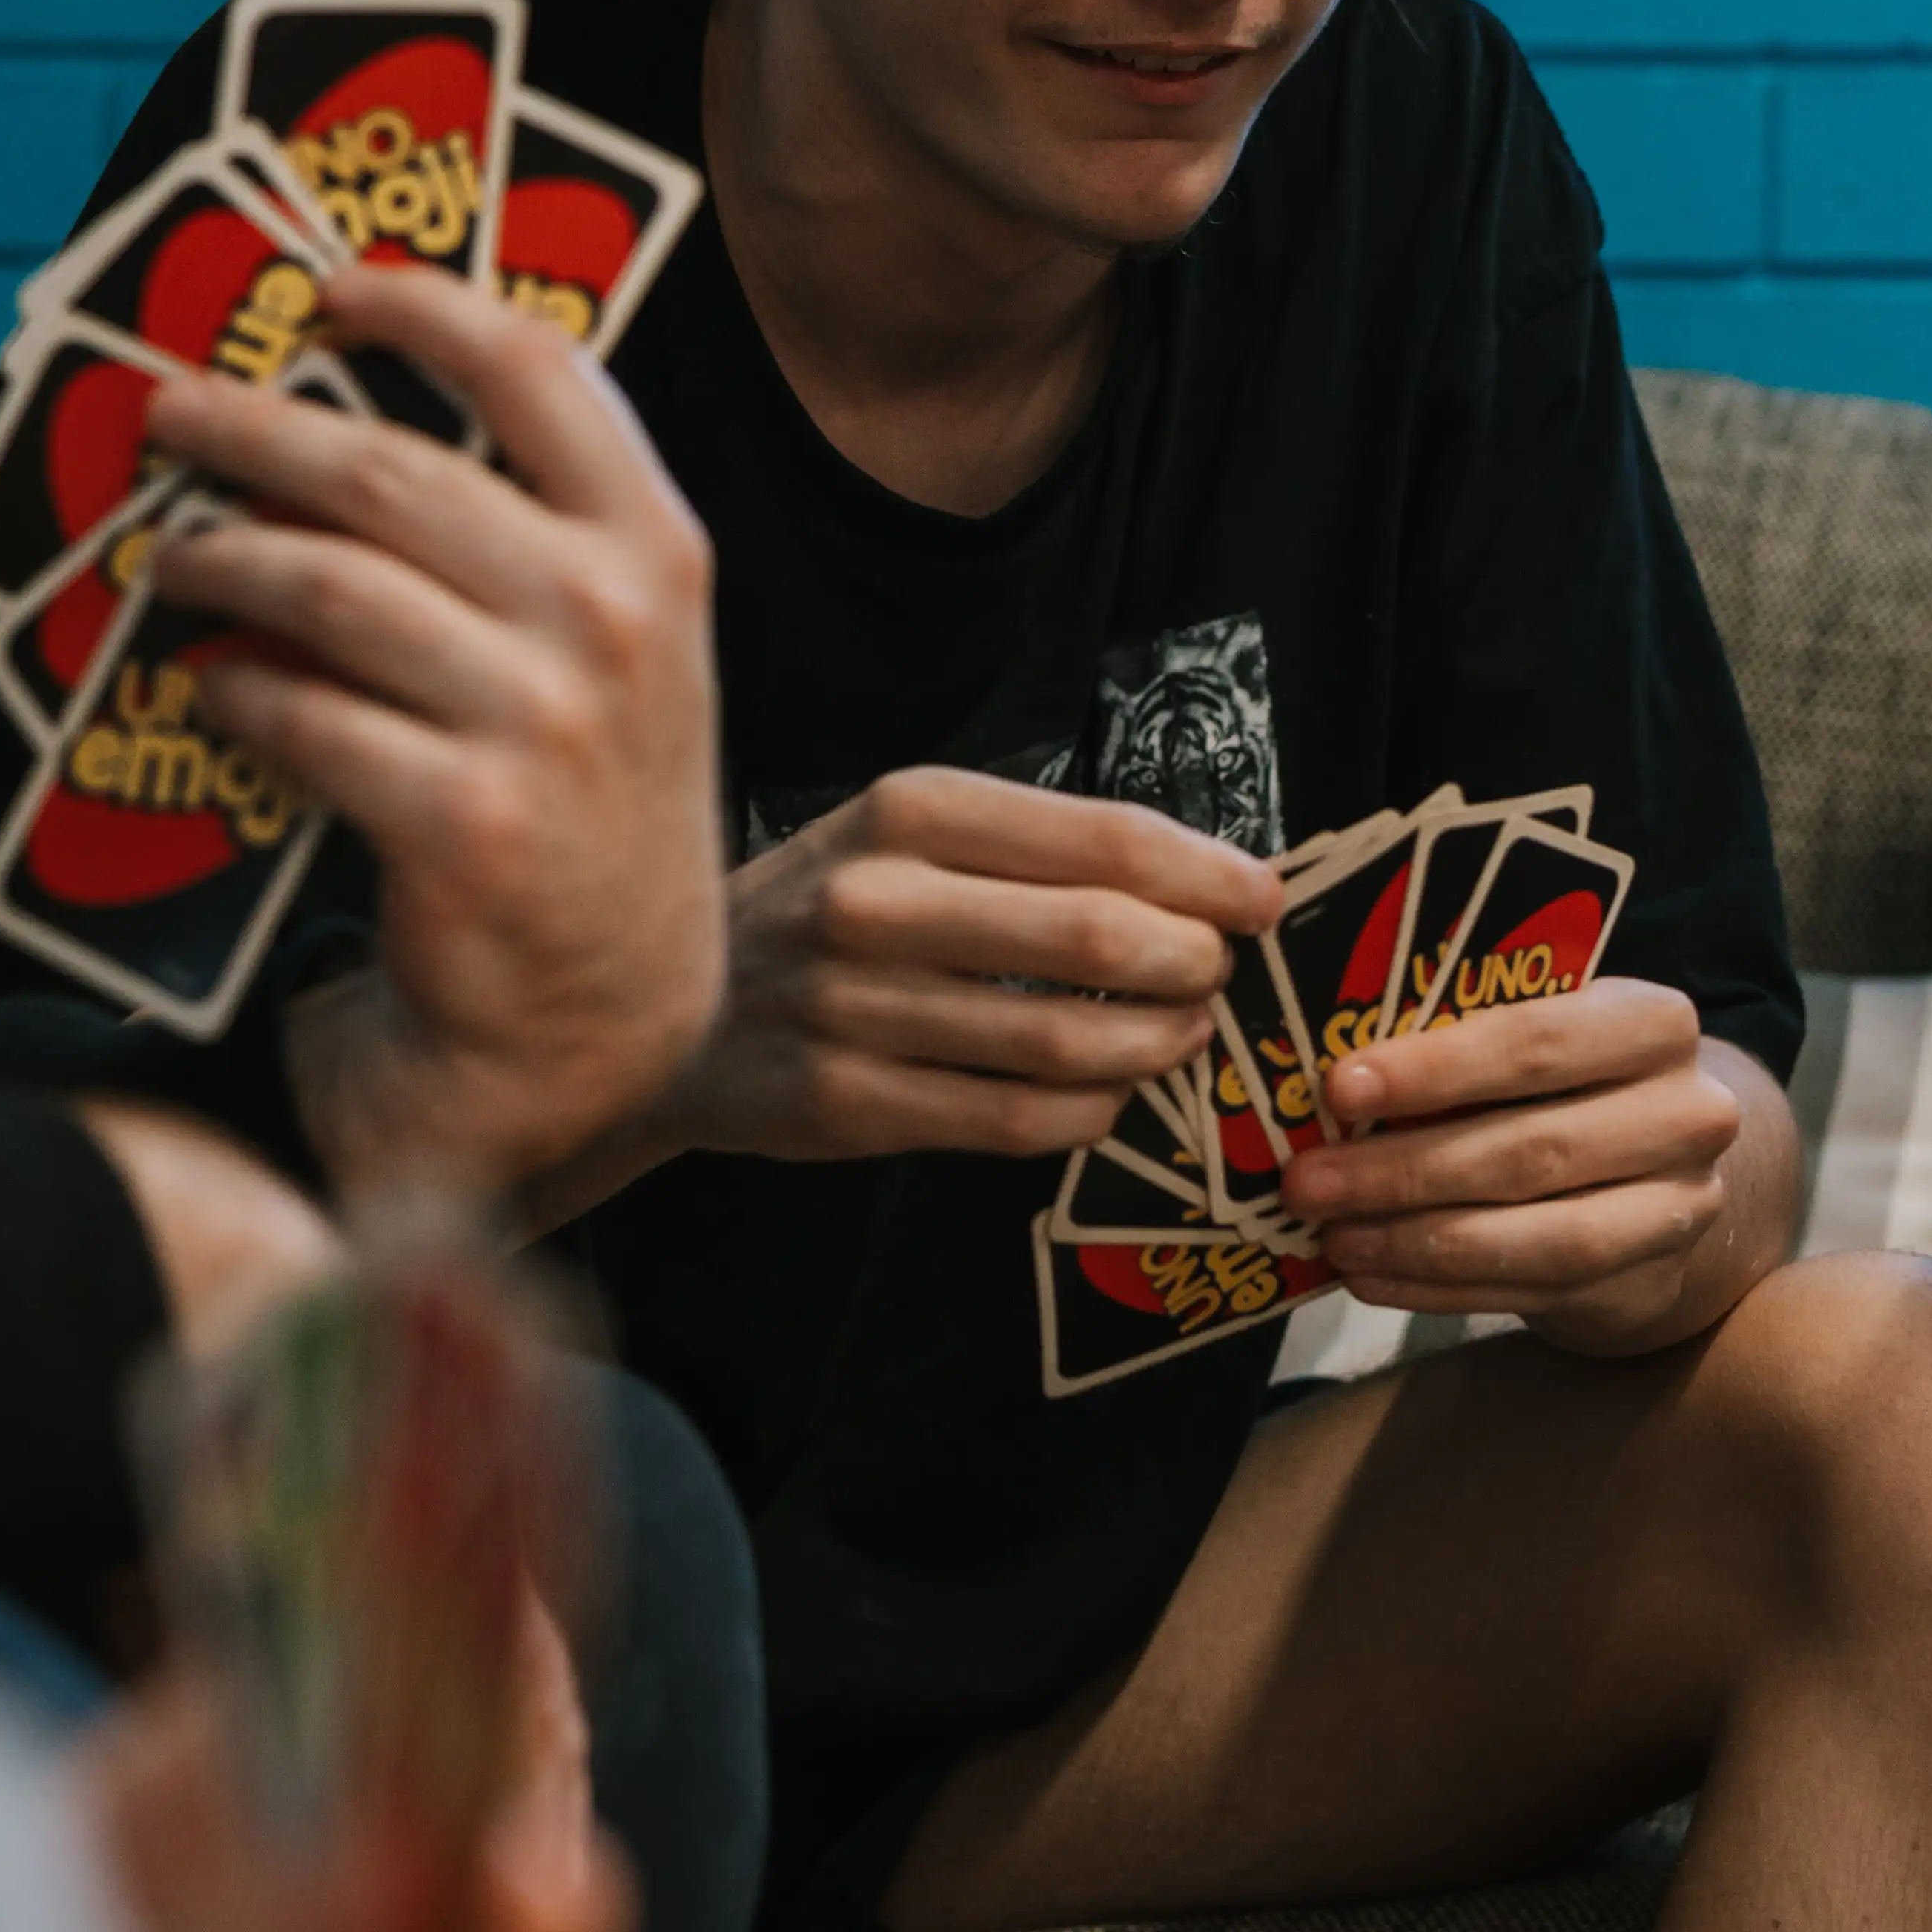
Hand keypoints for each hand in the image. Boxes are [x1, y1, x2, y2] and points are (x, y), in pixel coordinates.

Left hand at [133, 261, 724, 1210]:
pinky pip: (302, 715)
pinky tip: (212, 686)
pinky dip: (238, 691)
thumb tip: (358, 419)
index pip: (542, 372)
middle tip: (170, 413)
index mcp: (657, 551)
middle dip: (255, 429)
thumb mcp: (625, 648)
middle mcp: (610, 620)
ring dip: (221, 559)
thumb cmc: (592, 805)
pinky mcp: (463, 820)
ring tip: (168, 560)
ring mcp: (541, 722)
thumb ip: (538, 533)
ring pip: (327, 588)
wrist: (607, 1011)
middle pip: (392, 471)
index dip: (424, 311)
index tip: (328, 292)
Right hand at [592, 766, 1280, 1191]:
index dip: (1207, 875)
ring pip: (1065, 1042)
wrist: (670, 1004)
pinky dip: (1087, 1113)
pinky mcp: (843, 1102)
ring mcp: (853, 1007)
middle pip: (1098, 939)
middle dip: (1191, 964)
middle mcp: (877, 901)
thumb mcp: (909, 837)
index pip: (1103, 838)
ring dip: (1153, 1045)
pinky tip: (1106, 1096)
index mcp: (909, 811)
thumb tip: (1210, 881)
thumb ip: (1040, 851)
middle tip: (1214, 976)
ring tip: (1178, 1035)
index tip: (1261, 900)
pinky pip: (1011, 1120)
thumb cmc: (827, 909)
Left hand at [1292, 978, 1769, 1352]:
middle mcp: (1687, 1113)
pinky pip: (1532, 1290)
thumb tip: (1330, 1086)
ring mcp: (1679, 1206)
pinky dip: (1439, 1288)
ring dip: (1419, 1240)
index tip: (1339, 1089)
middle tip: (1307, 1181)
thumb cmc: (1570, 1087)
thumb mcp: (1539, 1045)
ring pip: (1542, 1235)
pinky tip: (1371, 1277)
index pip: (1539, 1041)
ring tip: (1334, 1237)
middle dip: (1404, 1167)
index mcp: (1652, 1023)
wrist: (1667, 1174)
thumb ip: (1461, 1048)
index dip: (1436, 1068)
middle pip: (1532, 1147)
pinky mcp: (1648, 1280)